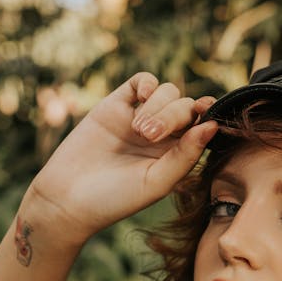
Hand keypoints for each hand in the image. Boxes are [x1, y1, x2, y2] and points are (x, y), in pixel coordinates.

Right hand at [27, 74, 217, 245]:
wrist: (67, 197)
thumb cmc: (115, 198)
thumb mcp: (157, 182)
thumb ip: (186, 155)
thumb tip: (213, 125)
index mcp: (177, 155)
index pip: (203, 126)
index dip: (210, 116)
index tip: (207, 116)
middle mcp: (163, 136)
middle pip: (186, 107)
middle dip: (174, 116)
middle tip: (148, 136)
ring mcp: (139, 118)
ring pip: (168, 92)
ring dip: (159, 105)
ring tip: (138, 130)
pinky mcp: (116, 105)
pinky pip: (142, 82)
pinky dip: (148, 84)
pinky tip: (142, 98)